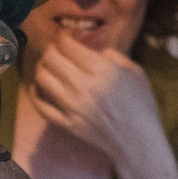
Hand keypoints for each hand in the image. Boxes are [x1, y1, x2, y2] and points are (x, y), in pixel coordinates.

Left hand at [25, 32, 165, 173]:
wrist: (139, 142)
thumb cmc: (141, 106)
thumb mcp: (135, 72)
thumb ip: (113, 55)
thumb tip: (92, 49)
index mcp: (102, 71)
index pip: (68, 45)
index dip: (64, 36)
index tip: (67, 37)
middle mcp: (84, 87)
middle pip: (51, 58)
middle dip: (52, 49)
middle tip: (57, 51)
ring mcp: (73, 107)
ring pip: (42, 78)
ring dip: (42, 68)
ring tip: (48, 67)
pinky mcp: (67, 124)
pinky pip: (41, 106)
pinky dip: (36, 94)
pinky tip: (39, 87)